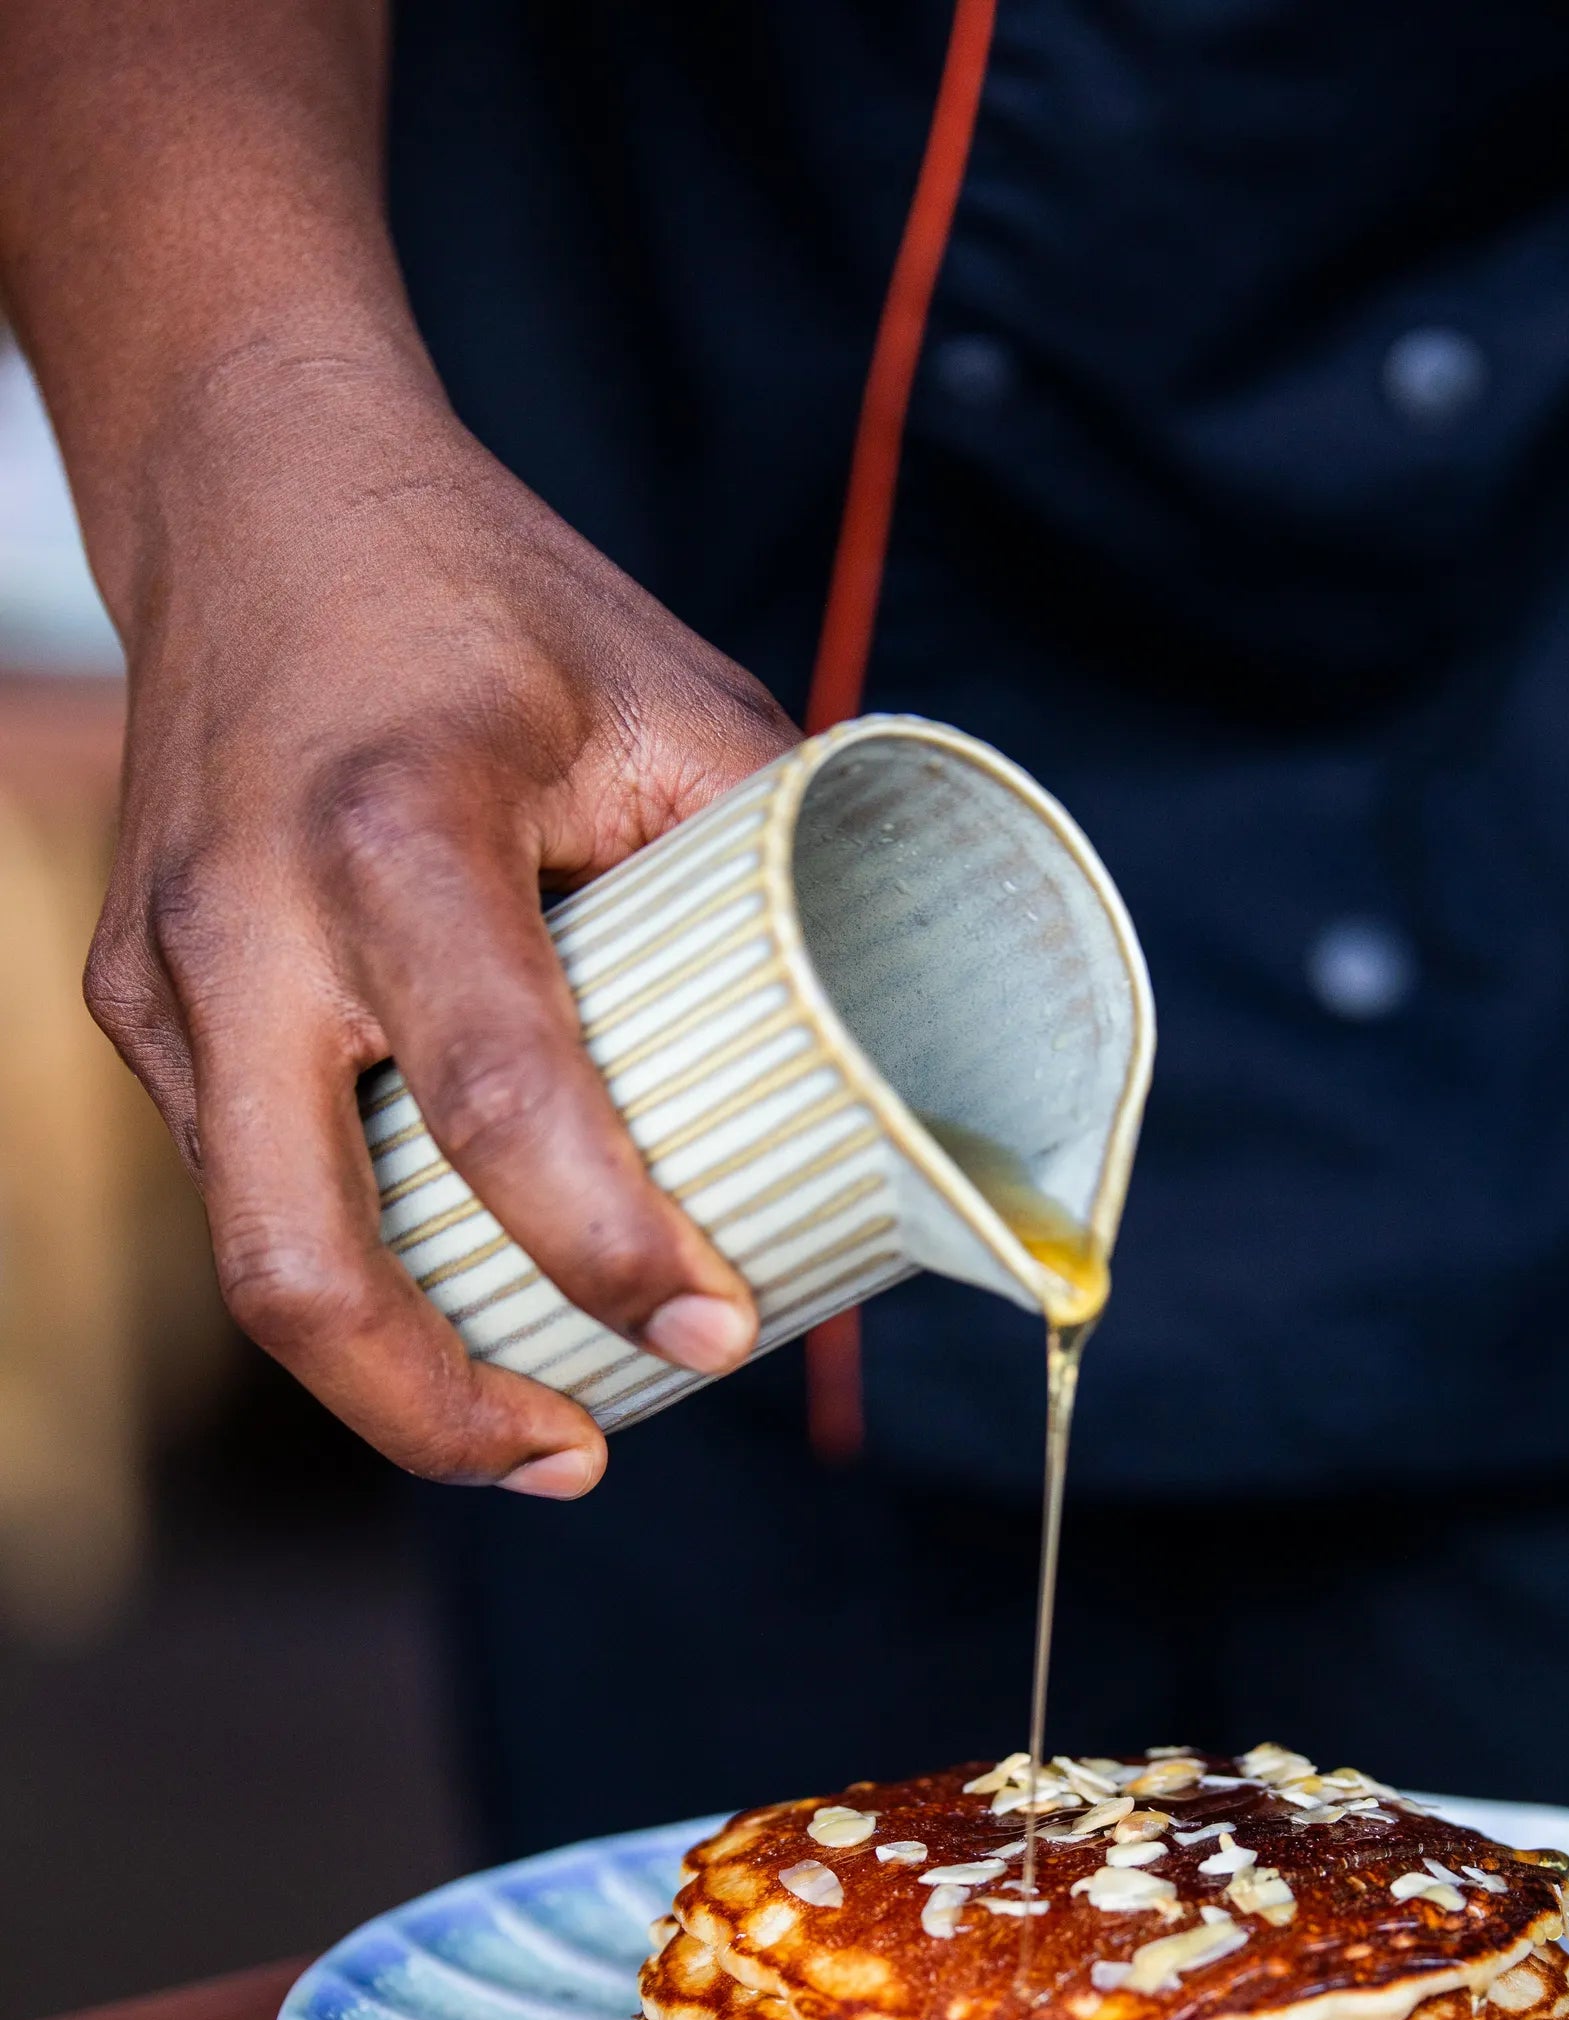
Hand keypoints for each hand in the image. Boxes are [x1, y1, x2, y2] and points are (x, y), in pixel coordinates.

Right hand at [88, 349, 797, 1493]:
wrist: (248, 485)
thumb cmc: (488, 599)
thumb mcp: (674, 701)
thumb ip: (778, 873)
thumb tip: (902, 1055)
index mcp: (400, 831)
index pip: (504, 1099)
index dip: (612, 1251)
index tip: (712, 1333)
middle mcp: (249, 919)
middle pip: (302, 1269)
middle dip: (444, 1412)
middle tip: (582, 1454)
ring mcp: (164, 975)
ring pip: (254, 1257)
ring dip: (393, 1372)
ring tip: (533, 1413)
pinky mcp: (134, 1004)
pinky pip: (242, 1182)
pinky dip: (353, 1262)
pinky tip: (451, 1276)